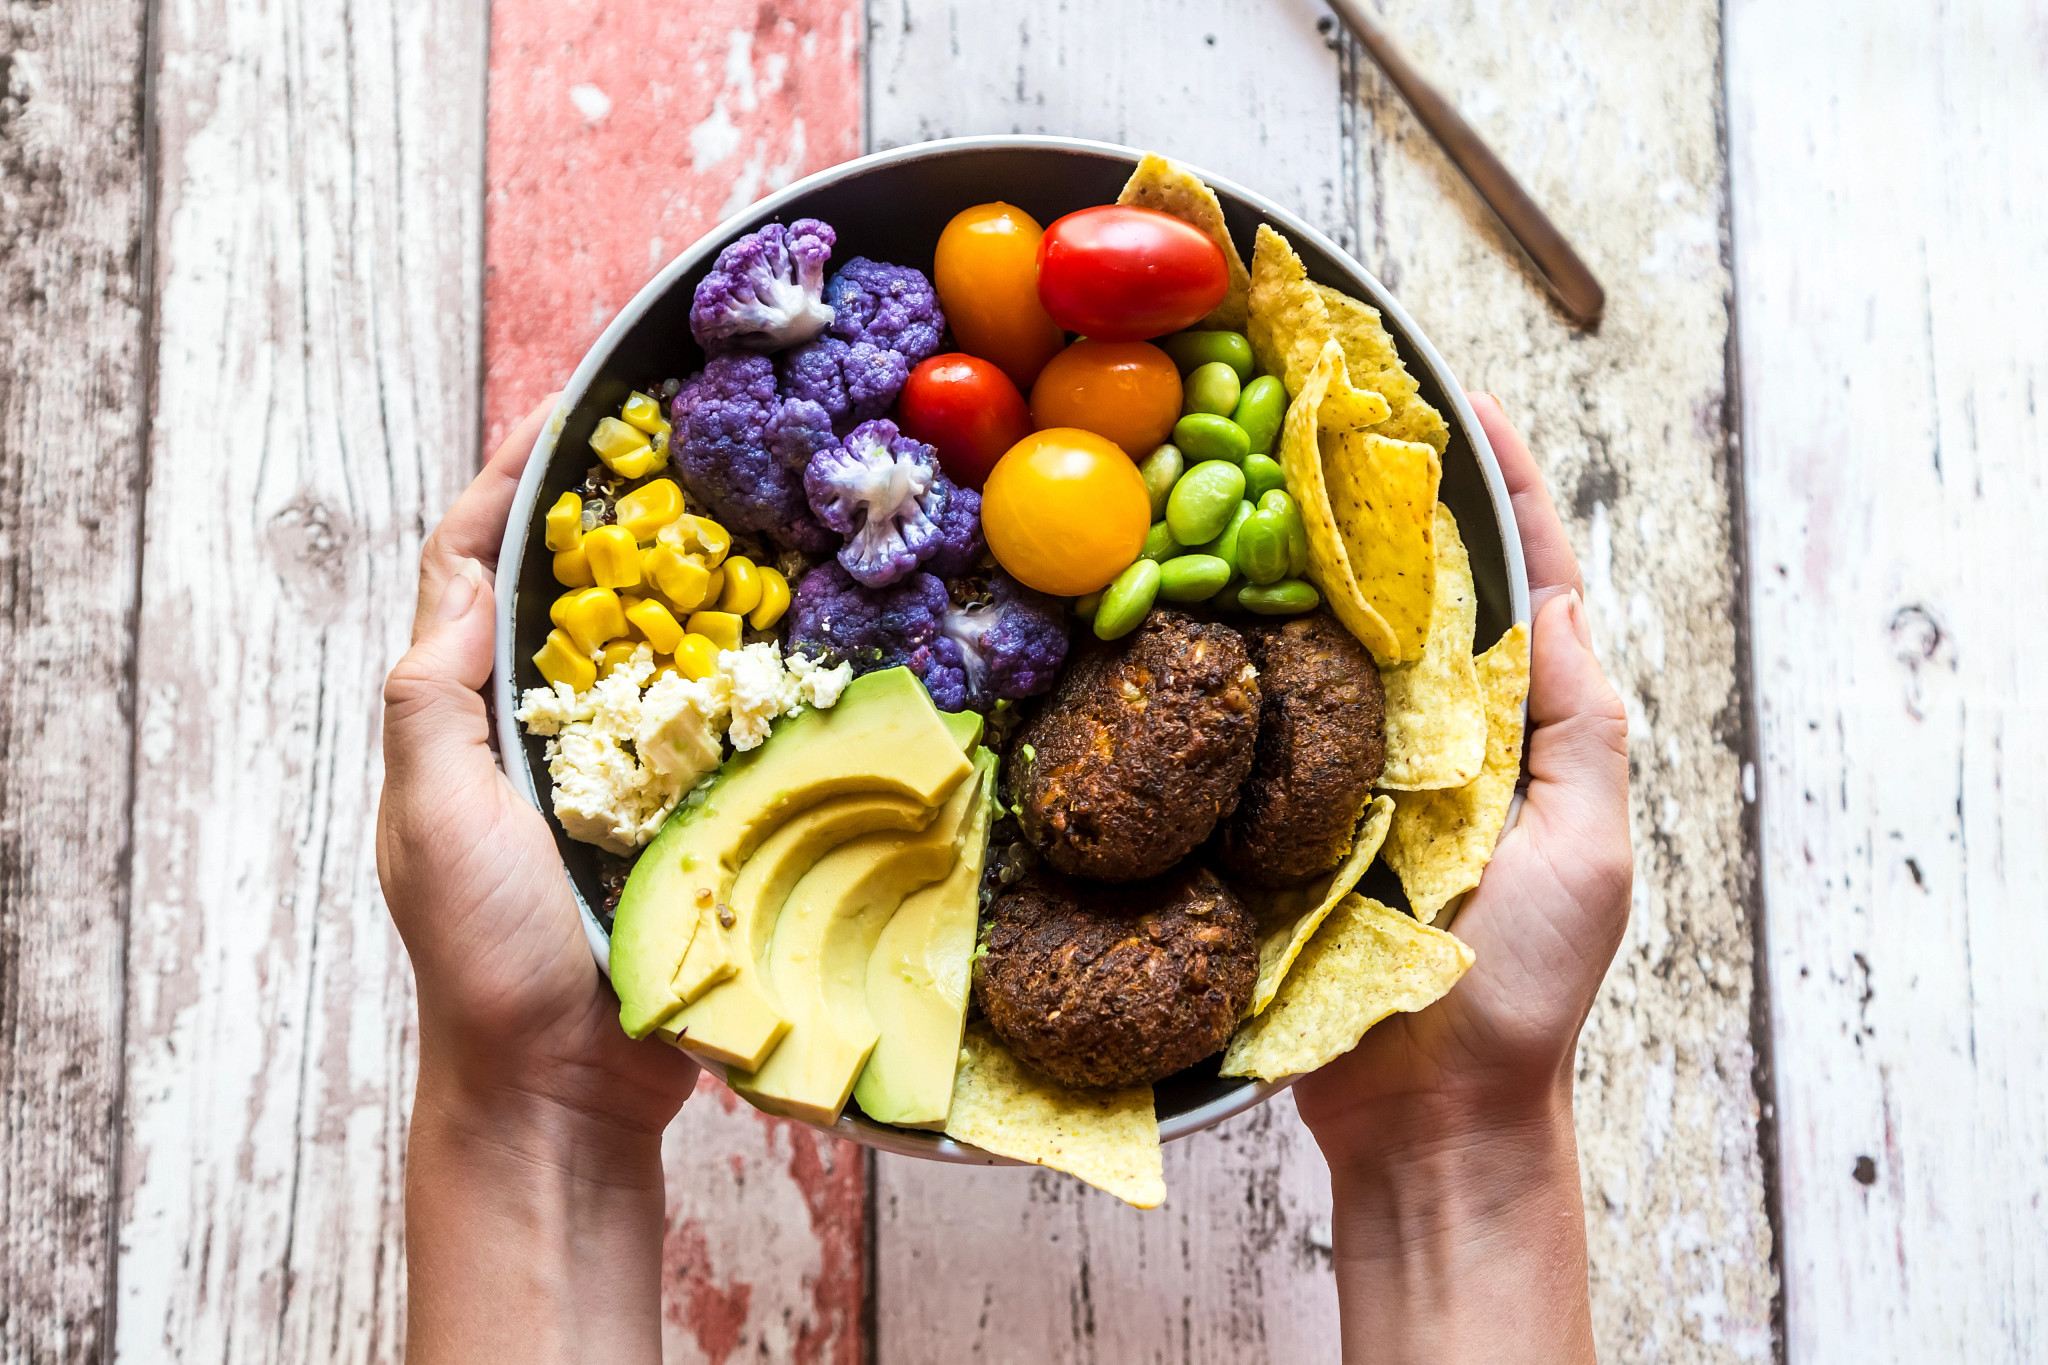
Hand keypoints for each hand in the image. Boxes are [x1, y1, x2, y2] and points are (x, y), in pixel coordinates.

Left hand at [377, 398, 693, 1363]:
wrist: (564, 1096)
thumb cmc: (485, 961)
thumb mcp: (433, 820)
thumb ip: (431, 701)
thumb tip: (466, 573)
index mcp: (464, 721)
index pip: (470, 569)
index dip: (508, 482)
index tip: (569, 409)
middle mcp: (538, 735)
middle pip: (570, 593)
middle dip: (615, 511)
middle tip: (687, 440)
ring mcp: (615, 778)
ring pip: (653, 651)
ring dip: (694, 579)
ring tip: (753, 508)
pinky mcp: (684, 820)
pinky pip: (717, 726)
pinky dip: (749, 670)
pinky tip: (801, 632)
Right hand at [1293, 393, 1630, 1363]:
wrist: (1422, 1119)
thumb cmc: (1517, 991)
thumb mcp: (1588, 853)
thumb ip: (1580, 730)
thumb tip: (1563, 603)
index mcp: (1514, 733)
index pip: (1522, 587)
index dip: (1503, 492)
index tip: (1469, 403)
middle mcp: (1428, 737)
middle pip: (1409, 595)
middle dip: (1375, 501)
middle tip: (1325, 407)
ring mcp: (1345, 774)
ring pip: (1318, 644)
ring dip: (1290, 561)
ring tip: (1246, 468)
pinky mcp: (1275, 818)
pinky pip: (1252, 723)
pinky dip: (1227, 655)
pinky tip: (1187, 596)